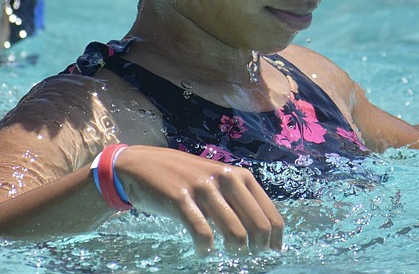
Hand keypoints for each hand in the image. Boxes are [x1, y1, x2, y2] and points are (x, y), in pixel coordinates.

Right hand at [113, 145, 282, 254]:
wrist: (144, 164)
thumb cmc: (188, 178)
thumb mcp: (219, 181)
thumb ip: (238, 200)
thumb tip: (265, 232)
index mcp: (240, 176)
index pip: (269, 212)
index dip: (274, 237)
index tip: (272, 251)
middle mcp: (226, 179)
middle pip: (257, 224)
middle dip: (257, 246)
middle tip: (249, 255)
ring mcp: (203, 188)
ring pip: (234, 230)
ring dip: (235, 249)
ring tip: (230, 253)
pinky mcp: (180, 199)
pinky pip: (201, 232)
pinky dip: (206, 248)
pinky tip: (204, 251)